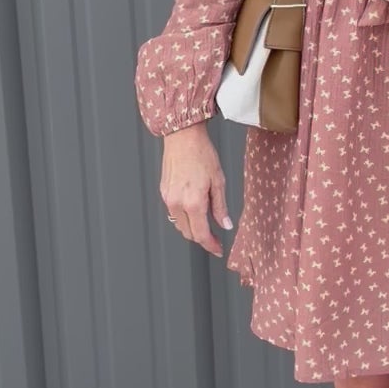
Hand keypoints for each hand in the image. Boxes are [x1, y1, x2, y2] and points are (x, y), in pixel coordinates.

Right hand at [160, 121, 231, 256]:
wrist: (183, 137)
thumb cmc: (202, 154)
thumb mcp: (218, 181)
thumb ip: (220, 206)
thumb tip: (225, 224)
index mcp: (193, 203)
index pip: (201, 234)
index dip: (210, 245)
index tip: (218, 249)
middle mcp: (177, 203)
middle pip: (189, 233)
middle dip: (202, 238)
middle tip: (215, 237)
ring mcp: (168, 198)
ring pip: (179, 224)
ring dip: (192, 228)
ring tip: (206, 222)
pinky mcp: (163, 192)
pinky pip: (174, 212)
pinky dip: (184, 217)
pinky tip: (194, 209)